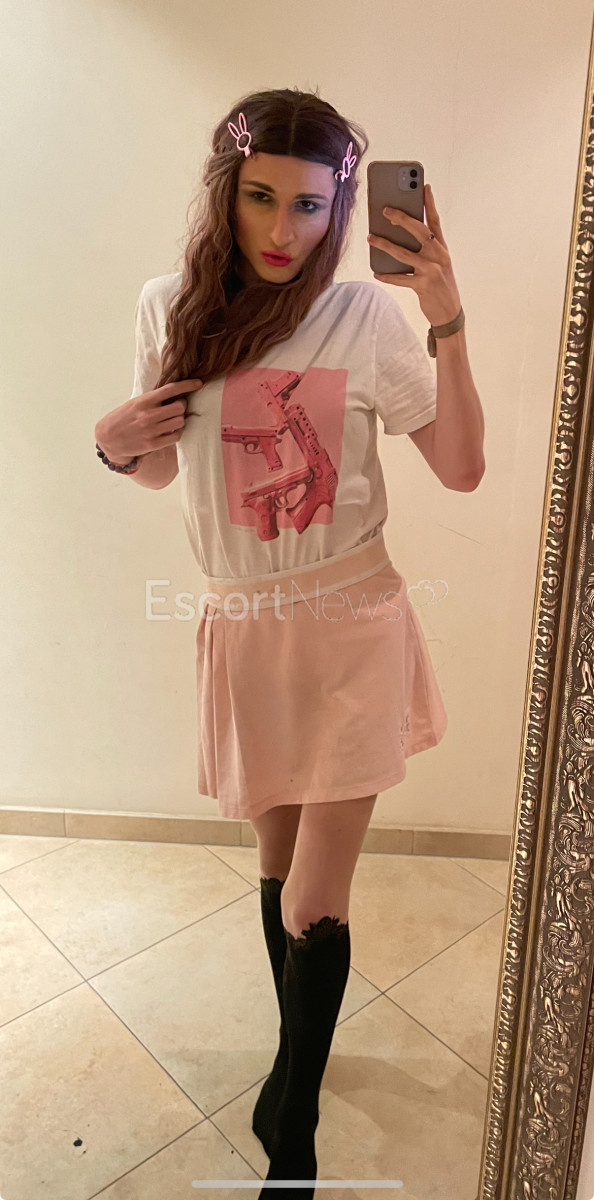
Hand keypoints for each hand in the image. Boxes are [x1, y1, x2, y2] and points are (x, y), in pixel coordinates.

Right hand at [95, 379, 202, 463]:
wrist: (108, 438)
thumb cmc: (122, 418)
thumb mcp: (134, 403)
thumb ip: (153, 400)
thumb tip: (175, 395)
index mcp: (144, 401)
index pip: (170, 390)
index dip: (187, 385)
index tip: (199, 383)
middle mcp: (148, 415)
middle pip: (180, 407)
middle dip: (182, 406)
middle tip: (178, 406)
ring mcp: (151, 431)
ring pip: (180, 422)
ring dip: (180, 419)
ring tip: (173, 419)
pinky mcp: (153, 444)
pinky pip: (175, 436)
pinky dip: (177, 432)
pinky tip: (172, 430)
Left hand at [367, 183, 461, 326]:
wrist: (450, 312)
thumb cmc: (441, 285)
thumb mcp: (438, 264)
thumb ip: (425, 250)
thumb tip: (400, 237)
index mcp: (442, 248)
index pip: (435, 221)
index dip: (430, 203)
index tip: (424, 186)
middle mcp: (438, 256)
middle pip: (418, 231)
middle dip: (401, 218)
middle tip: (386, 209)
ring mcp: (431, 270)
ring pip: (403, 253)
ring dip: (385, 245)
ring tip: (371, 238)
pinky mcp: (422, 285)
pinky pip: (400, 278)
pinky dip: (387, 275)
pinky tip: (376, 272)